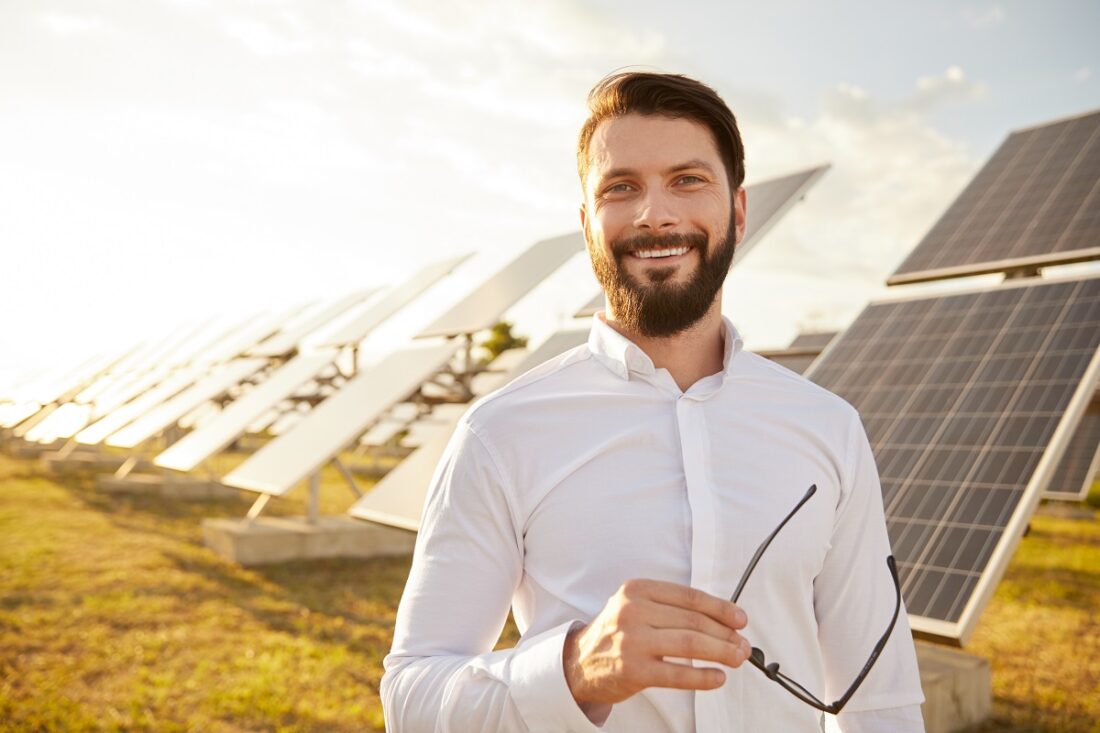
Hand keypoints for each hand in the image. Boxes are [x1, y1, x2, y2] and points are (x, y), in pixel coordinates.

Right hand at [563, 579, 750, 709]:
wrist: (579, 663)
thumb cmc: (618, 634)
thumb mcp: (637, 607)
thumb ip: (672, 608)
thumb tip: (725, 621)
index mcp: (637, 590)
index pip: (689, 597)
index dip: (720, 609)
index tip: (740, 620)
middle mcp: (633, 611)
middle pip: (693, 621)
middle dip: (726, 634)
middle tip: (743, 645)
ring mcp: (632, 640)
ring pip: (690, 643)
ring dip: (721, 652)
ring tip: (737, 659)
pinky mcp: (633, 670)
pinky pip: (677, 673)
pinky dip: (703, 676)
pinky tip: (718, 677)